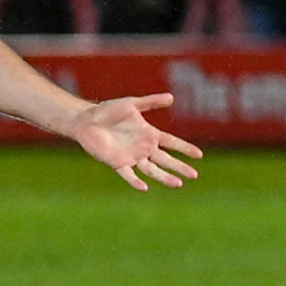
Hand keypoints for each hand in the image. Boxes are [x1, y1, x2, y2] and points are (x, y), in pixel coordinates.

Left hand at [72, 93, 203, 189]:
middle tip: (194, 175)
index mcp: (149, 134)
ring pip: (152, 170)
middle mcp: (143, 147)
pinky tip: (144, 188)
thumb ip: (151, 102)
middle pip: (165, 159)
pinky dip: (135, 181)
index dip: (184, 148)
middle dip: (179, 167)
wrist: (86, 120)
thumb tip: (171, 98)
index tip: (199, 155)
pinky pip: (128, 174)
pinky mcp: (117, 163)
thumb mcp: (131, 104)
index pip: (172, 142)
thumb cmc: (108, 111)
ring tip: (178, 184)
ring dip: (164, 177)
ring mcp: (131, 156)